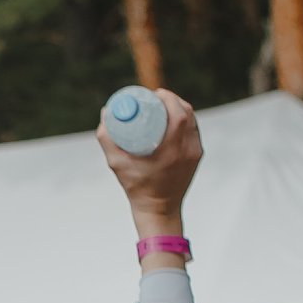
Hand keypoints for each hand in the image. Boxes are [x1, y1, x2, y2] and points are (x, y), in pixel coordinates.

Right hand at [97, 87, 201, 235]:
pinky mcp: (197, 155)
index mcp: (171, 151)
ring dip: (179, 108)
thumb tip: (105, 113)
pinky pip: (193, 130)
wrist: (159, 209)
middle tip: (156, 97)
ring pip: (192, 120)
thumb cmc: (137, 188)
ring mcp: (195, 153)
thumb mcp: (117, 164)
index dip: (168, 98)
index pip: (178, 114)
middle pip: (187, 113)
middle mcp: (187, 151)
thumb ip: (108, 139)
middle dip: (172, 100)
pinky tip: (173, 118)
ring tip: (163, 105)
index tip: (154, 94)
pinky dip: (184, 120)